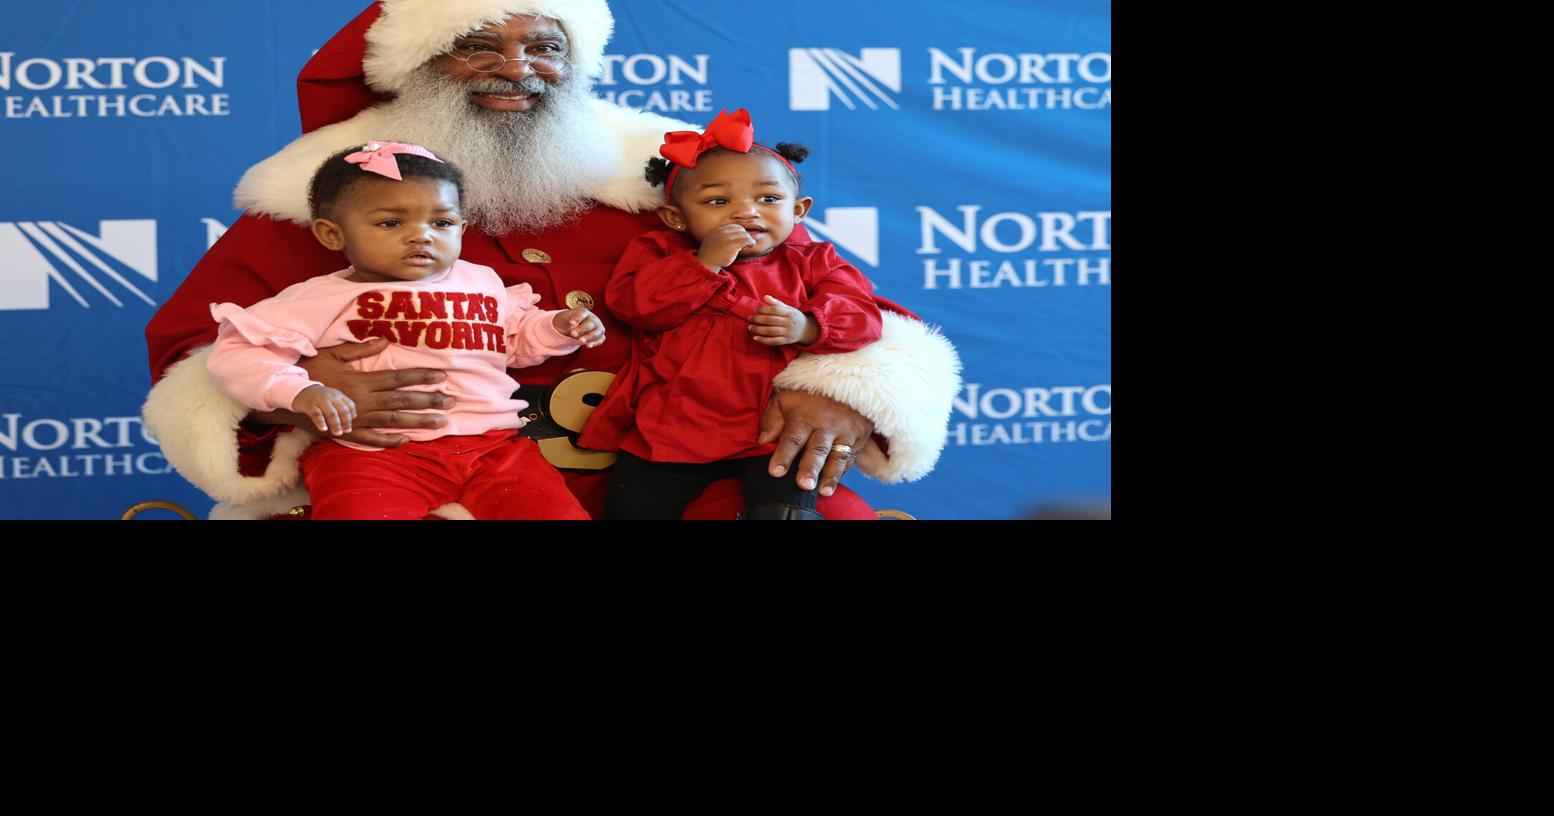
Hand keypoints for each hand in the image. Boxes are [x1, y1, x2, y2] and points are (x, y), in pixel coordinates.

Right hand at [256, 337, 452, 447]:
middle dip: (430, 401)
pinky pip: (371, 439)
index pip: (398, 378)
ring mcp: (356, 419)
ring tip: (442, 423)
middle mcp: (363, 401)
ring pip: (393, 421)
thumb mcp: (332, 353)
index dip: (421, 377)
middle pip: (402, 401)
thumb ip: (360, 350)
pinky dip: (389, 440)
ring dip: (419, 422)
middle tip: (453, 403)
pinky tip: (406, 441)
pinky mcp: (346, 432)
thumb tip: (384, 341)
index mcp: (362, 381)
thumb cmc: (308, 370)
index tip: (443, 376)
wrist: (283, 395)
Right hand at [291, 384, 354, 434]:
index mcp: (338, 395)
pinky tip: (323, 429)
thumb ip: (344, 405)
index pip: (350, 405)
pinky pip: (316, 414)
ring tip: (338, 433)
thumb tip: (354, 416)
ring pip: (331, 413)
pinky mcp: (310, 405)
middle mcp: (331, 397)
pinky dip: (321, 422)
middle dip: (346, 421)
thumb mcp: (334, 398)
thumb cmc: (321, 398)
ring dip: (336, 424)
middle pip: (342, 409)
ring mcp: (320, 400)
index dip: (351, 416)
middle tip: (347, 431)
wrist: (301, 390)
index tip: (350, 425)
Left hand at [553, 307, 605, 347]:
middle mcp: (593, 318)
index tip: (571, 322)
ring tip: (581, 341)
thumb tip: (573, 326)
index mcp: (584, 312)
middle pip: (591, 323)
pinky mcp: (600, 336)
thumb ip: (567, 323)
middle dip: (583, 329)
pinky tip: (588, 346)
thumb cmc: (567, 322)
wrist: (571, 328)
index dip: (577, 318)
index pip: (583, 313)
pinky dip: (595, 343)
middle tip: (573, 334)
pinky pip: (600, 339)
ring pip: (598, 331)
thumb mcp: (563, 321)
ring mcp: (598, 327)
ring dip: (589, 337)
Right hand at [696, 224, 755, 269]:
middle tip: (746, 242)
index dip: (739, 231)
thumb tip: (734, 235)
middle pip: (740, 229)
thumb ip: (721, 236)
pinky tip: (751, 245)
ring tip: (749, 244)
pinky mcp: (733, 244)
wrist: (707, 263)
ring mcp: (727, 238)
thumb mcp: (713, 240)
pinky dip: (751, 242)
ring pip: (744, 234)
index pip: (733, 226)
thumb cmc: (711, 255)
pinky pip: (747, 240)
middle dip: (744, 234)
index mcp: (717, 229)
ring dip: (748, 238)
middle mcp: (722, 232)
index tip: (741, 238)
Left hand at [749, 295, 818, 345]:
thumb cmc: (793, 317)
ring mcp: (788, 332)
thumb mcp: (788, 308)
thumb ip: (776, 303)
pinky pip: (773, 341)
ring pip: (771, 331)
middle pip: (772, 320)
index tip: (756, 310)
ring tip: (750, 327)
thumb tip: (765, 297)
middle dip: (759, 319)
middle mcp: (789, 322)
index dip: (764, 309)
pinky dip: (764, 340)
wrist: (806, 329)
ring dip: (759, 330)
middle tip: (750, 318)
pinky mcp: (786, 341)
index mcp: (789, 312)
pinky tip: (755, 338)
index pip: (775, 310)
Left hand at [758, 389, 874, 495]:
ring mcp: (845, 432)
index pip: (792, 439)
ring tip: (824, 491)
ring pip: (837, 456)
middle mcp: (826, 426)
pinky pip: (851, 457)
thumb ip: (773, 418)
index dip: (783, 456)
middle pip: (817, 449)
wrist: (848, 378)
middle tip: (804, 485)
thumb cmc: (809, 392)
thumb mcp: (786, 397)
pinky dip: (843, 471)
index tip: (775, 472)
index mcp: (805, 417)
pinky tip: (834, 483)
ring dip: (831, 476)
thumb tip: (763, 441)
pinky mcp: (859, 437)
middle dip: (810, 468)